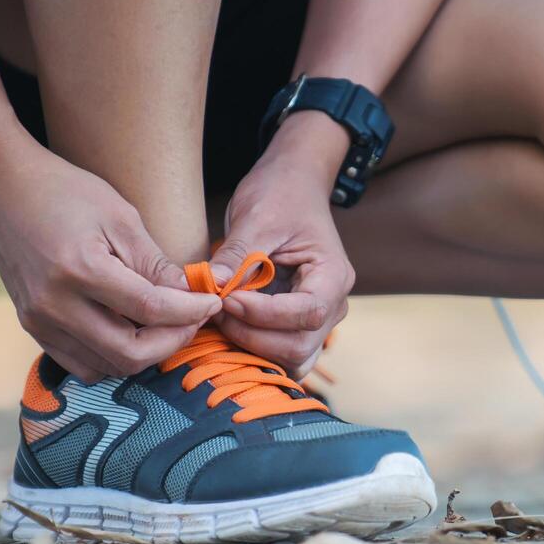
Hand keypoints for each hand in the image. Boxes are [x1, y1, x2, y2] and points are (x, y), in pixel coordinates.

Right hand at [0, 139, 221, 380]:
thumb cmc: (64, 191)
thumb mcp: (120, 216)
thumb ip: (154, 263)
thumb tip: (188, 296)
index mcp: (80, 270)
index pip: (151, 310)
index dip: (190, 312)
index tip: (213, 303)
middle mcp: (54, 304)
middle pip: (130, 354)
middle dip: (173, 341)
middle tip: (193, 319)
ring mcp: (39, 321)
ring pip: (108, 367)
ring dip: (146, 353)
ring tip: (167, 325)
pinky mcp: (33, 327)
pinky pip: (83, 364)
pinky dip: (115, 357)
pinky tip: (132, 331)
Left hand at [212, 133, 354, 376]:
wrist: (293, 185)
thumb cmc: (281, 194)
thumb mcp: (257, 218)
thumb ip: (238, 255)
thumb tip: (209, 285)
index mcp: (333, 276)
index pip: (306, 313)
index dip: (263, 314)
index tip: (226, 298)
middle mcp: (334, 304)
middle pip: (299, 345)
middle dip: (253, 336)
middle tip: (217, 310)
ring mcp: (320, 318)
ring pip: (294, 358)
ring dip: (254, 348)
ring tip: (224, 320)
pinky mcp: (299, 323)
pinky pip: (283, 352)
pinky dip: (256, 349)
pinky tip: (232, 326)